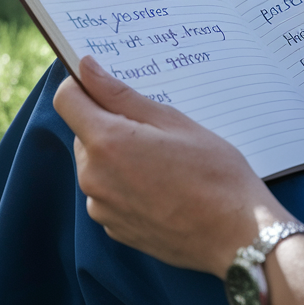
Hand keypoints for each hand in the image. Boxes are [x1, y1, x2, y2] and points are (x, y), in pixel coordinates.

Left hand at [53, 57, 288, 277]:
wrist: (237, 236)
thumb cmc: (214, 173)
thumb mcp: (172, 121)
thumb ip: (120, 94)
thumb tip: (85, 68)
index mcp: (106, 143)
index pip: (66, 100)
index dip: (82, 86)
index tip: (103, 84)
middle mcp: (93, 177)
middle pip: (82, 132)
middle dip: (107, 122)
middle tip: (153, 128)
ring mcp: (102, 207)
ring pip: (95, 163)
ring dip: (116, 154)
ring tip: (163, 161)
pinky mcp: (113, 228)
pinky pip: (107, 192)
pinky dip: (124, 183)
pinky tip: (161, 186)